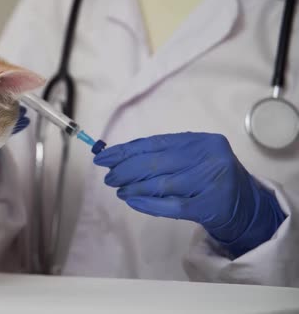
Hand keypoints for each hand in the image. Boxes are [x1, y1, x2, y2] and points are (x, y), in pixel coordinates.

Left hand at [93, 132, 284, 256]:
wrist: (245, 206)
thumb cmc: (210, 177)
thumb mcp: (192, 158)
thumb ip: (163, 155)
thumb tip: (118, 158)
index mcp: (202, 140)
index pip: (155, 143)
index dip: (126, 150)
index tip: (103, 157)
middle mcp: (209, 157)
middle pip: (155, 163)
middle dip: (125, 170)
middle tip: (108, 177)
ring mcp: (211, 182)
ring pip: (160, 185)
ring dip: (133, 187)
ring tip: (118, 189)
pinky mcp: (210, 206)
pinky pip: (170, 206)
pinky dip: (147, 204)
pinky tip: (132, 201)